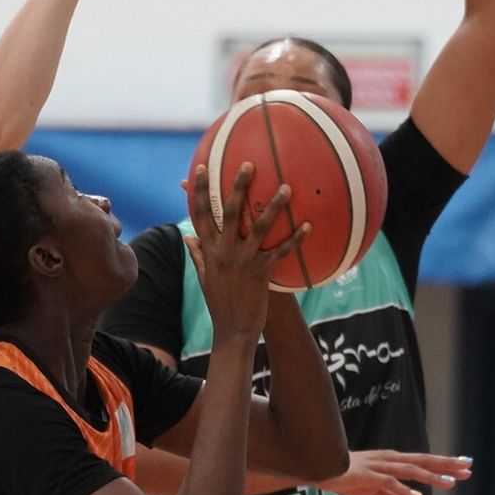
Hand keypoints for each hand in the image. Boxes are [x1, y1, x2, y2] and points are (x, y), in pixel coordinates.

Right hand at [187, 163, 303, 342]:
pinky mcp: (261, 273)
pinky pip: (280, 252)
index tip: (201, 167)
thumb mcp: (204, 277)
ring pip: (258, 228)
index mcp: (209, 251)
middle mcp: (224, 252)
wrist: (233, 330)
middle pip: (229, 213)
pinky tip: (308, 225)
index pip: (200, 215)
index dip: (198, 191)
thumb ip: (197, 254)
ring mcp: (243, 262)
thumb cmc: (219, 302)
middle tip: (248, 164)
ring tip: (286, 187)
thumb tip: (186, 236)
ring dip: (273, 207)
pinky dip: (295, 239)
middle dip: (238, 186)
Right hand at [326, 448, 471, 494]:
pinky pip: (388, 483)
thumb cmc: (348, 477)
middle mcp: (390, 460)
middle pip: (423, 462)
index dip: (445, 464)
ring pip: (410, 470)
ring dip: (431, 477)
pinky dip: (402, 489)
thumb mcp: (376, 493)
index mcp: (394, 462)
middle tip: (468, 468)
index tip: (465, 465)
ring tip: (450, 484)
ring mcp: (379, 467)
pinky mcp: (367, 476)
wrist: (320, 469)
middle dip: (446, 465)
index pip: (424, 462)